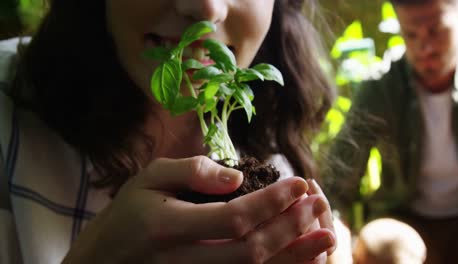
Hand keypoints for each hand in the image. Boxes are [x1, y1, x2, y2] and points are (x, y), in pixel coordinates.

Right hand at [63, 156, 334, 263]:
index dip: (271, 202)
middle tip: (318, 205)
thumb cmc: (126, 216)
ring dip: (294, 257)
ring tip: (327, 237)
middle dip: (290, 228)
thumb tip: (238, 178)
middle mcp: (180, 263)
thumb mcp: (147, 179)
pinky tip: (299, 261)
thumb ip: (191, 171)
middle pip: (250, 252)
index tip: (300, 184)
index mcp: (166, 228)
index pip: (233, 218)